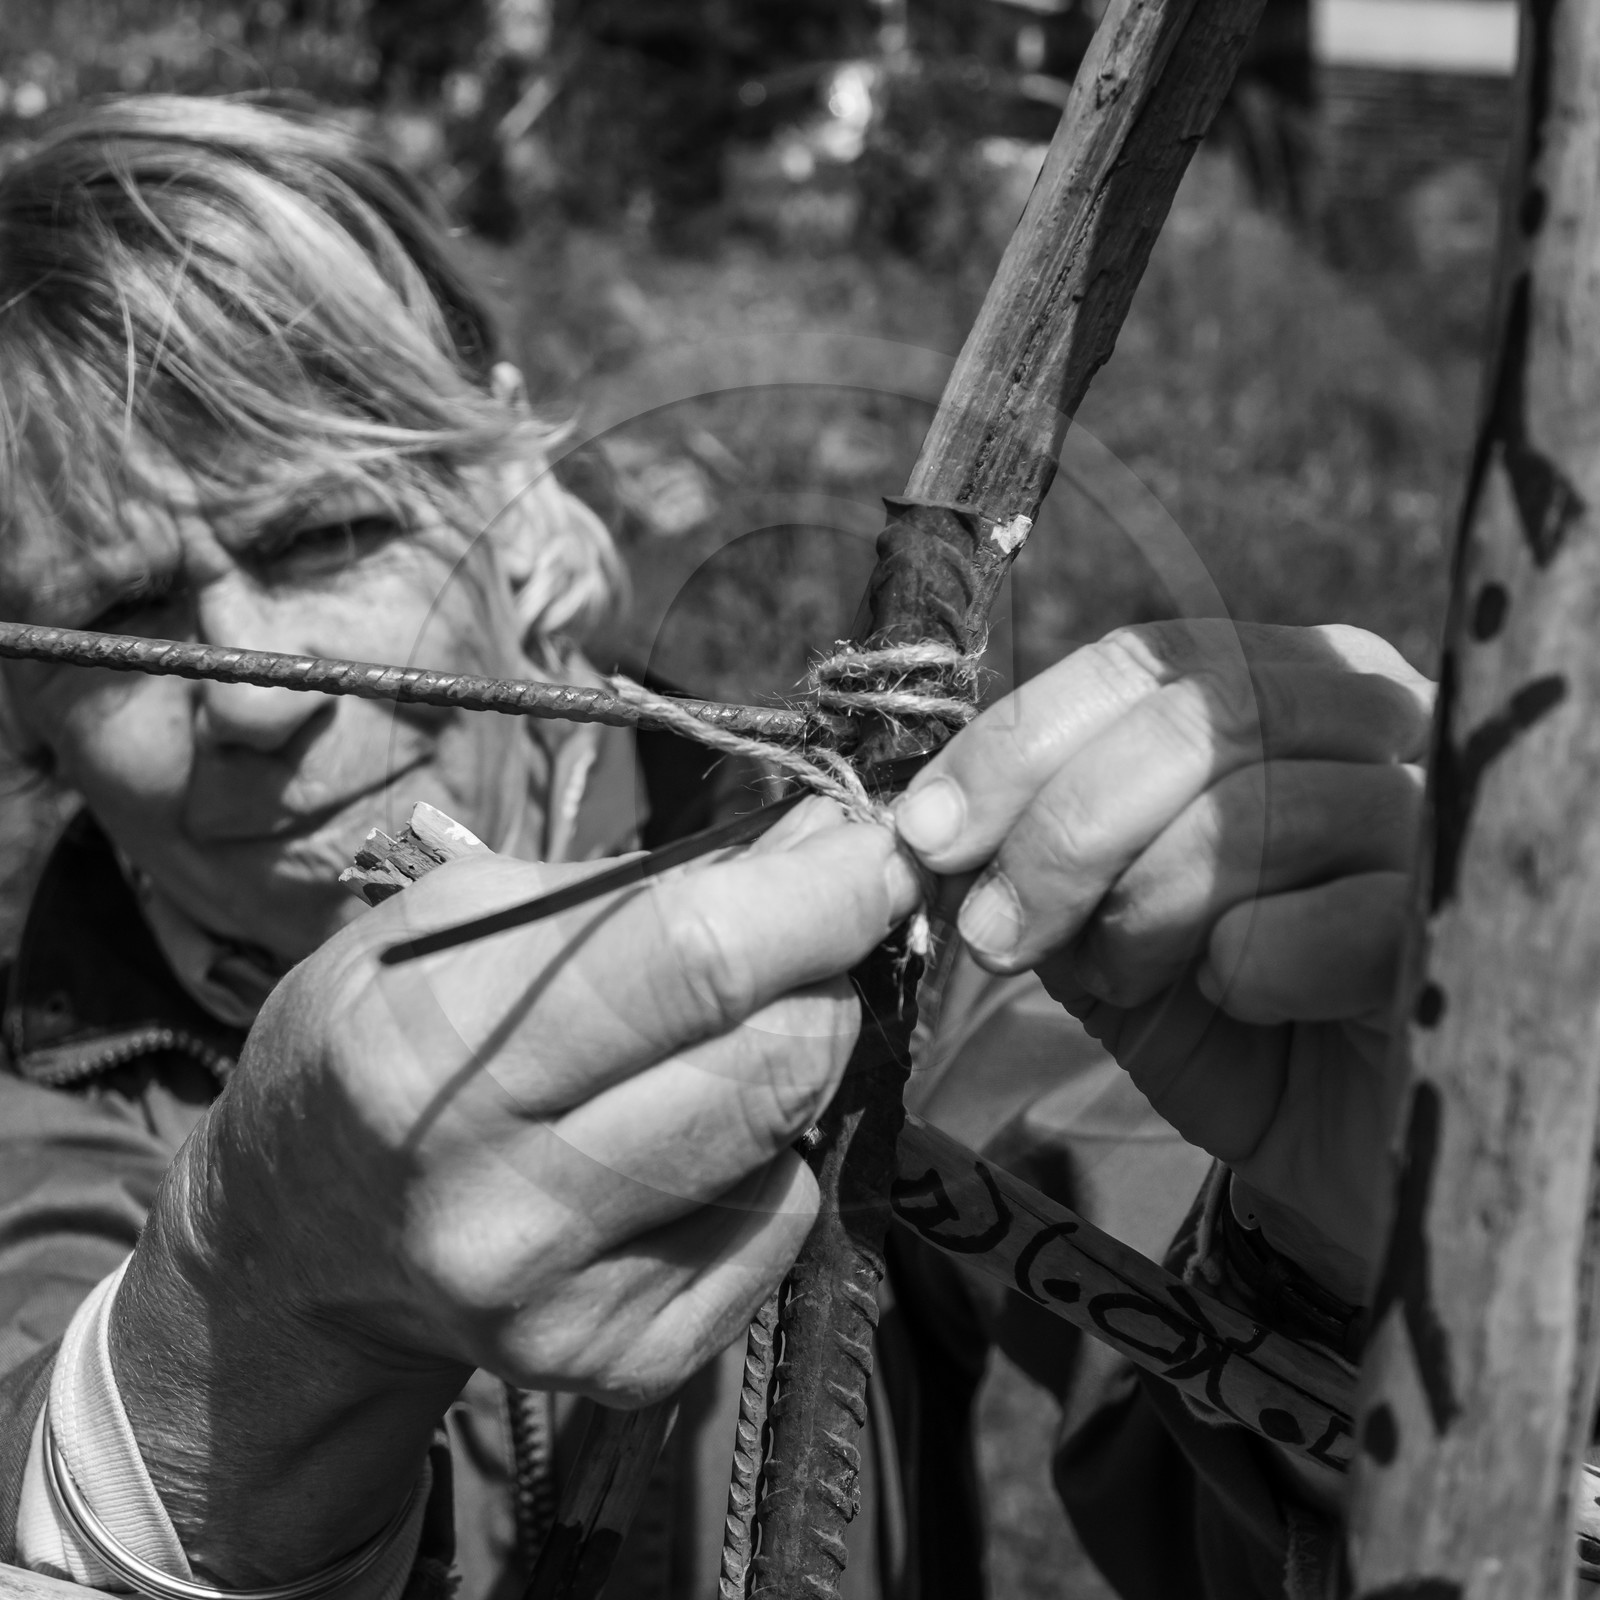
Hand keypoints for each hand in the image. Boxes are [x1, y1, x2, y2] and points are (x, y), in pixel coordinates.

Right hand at [109, 802, 918, 1582]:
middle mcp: (497, 1205)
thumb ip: (640, 882)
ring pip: (788, 1138)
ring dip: (804, 1051)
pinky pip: (777, 1224)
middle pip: (770, 1058)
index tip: (882, 844)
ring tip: (746, 1015)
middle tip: (819, 924)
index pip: (694, 957)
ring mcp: (562, 1307)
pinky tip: (697, 1126)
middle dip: (830, 968)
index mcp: (433, 1054)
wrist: (299, 1240)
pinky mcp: (622, 1367)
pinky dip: (769, 1152)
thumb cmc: (383, 1038)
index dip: (824, 891)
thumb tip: (819, 840)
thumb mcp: (464, 917)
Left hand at [894, 621, 1433, 1304]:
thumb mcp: (1095, 917)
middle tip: (996, 936)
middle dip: (1063, 833)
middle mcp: (1379, 714)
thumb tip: (930, 828)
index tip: (927, 835)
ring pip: (1257, 809)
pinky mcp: (1466, 923)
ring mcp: (1437, 812)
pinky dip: (1249, 967)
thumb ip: (1031, 853)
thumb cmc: (1210, 1009)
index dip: (1018, 743)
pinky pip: (1338, 918)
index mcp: (1286, 681)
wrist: (1322, 1140)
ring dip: (1144, 910)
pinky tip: (1238, 1001)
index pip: (1144, 662)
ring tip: (1120, 979)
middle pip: (1198, 717)